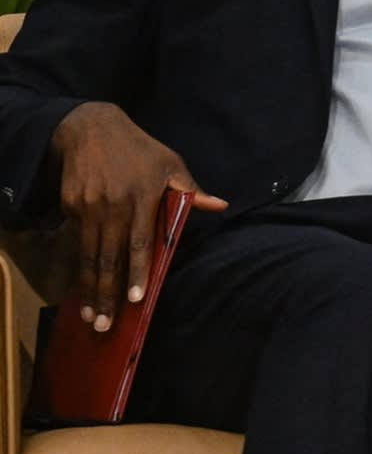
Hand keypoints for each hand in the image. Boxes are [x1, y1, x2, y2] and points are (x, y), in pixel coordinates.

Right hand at [50, 102, 227, 332]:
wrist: (89, 128)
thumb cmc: (139, 150)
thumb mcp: (170, 163)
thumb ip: (191, 189)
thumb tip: (220, 205)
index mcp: (140, 197)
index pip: (139, 242)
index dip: (136, 272)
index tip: (135, 299)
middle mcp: (111, 206)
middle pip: (109, 257)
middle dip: (107, 293)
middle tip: (105, 325)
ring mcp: (86, 208)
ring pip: (89, 255)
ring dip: (90, 288)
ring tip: (91, 316)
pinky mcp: (70, 207)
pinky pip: (77, 243)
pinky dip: (79, 267)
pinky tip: (82, 287)